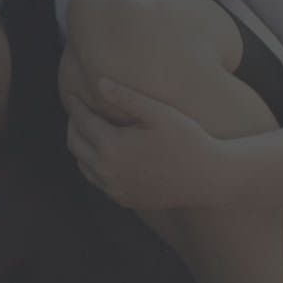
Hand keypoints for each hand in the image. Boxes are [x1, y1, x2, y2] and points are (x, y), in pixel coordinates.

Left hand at [67, 79, 224, 210]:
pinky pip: (98, 181)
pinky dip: (94, 165)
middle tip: (78, 110)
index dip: (75, 106)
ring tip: (90, 129)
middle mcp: (107, 171)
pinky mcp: (124, 200)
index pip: (81, 121)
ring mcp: (115, 189)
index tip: (71, 94)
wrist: (211, 179)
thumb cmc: (188, 139)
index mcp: (112, 147)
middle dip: (74, 125)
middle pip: (75, 143)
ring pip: (83, 165)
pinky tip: (106, 152)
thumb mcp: (160, 113)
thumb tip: (99, 82)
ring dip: (82, 146)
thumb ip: (127, 97)